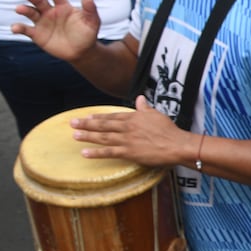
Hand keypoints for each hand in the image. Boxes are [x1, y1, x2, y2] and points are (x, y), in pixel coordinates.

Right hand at [12, 0, 100, 61]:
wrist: (82, 52)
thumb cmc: (87, 34)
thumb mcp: (92, 21)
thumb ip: (90, 9)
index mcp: (62, 6)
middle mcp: (50, 11)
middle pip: (38, 0)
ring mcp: (42, 22)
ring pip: (30, 12)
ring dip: (24, 9)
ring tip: (19, 9)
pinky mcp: (37, 34)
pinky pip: (26, 30)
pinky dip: (19, 28)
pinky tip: (15, 28)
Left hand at [71, 96, 191, 166]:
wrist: (177, 144)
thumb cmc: (169, 130)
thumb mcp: (157, 115)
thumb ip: (145, 108)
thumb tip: (140, 98)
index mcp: (134, 117)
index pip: (112, 116)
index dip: (99, 117)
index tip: (88, 116)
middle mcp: (127, 127)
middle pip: (103, 125)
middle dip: (87, 124)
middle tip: (73, 123)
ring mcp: (126, 140)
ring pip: (103, 137)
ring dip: (87, 136)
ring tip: (75, 135)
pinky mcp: (129, 152)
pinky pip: (109, 152)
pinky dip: (96, 152)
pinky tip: (85, 152)